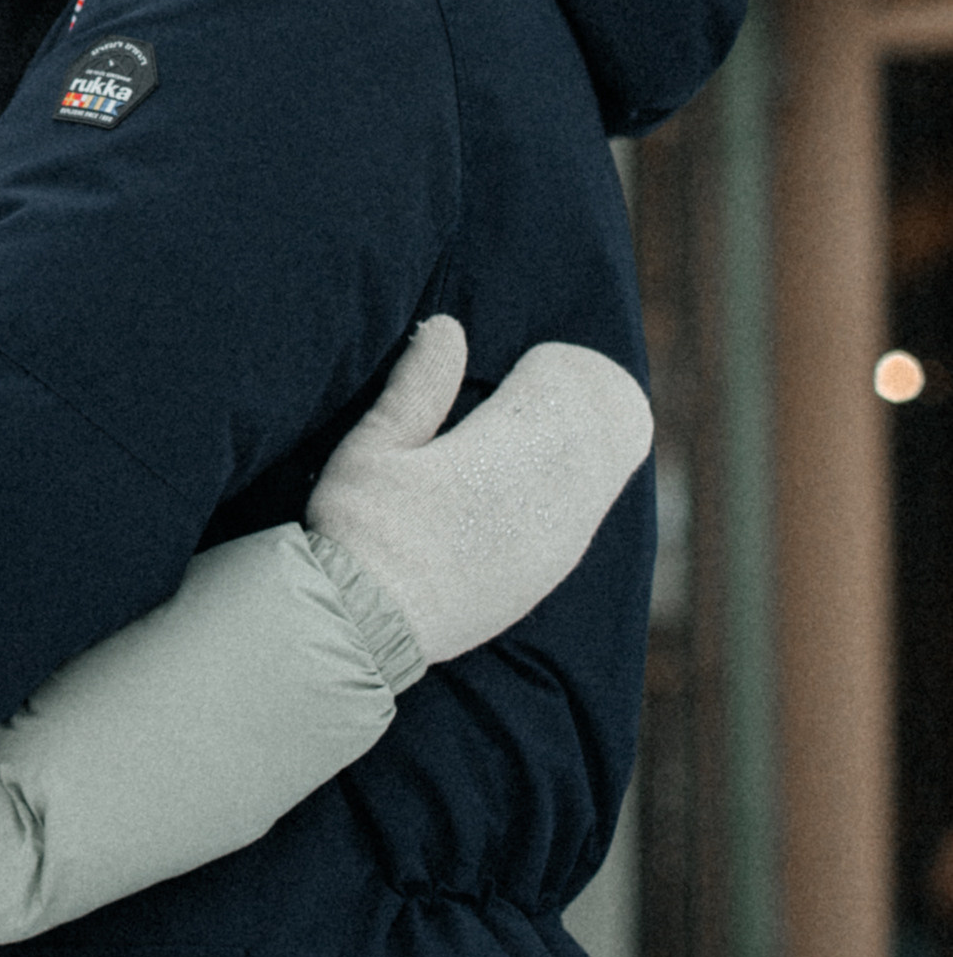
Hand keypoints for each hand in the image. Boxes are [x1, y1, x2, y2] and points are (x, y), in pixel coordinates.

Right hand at [305, 317, 651, 666]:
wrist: (362, 628)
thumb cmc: (360, 530)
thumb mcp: (375, 446)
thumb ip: (418, 386)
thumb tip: (448, 328)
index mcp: (501, 459)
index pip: (559, 397)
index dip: (559, 370)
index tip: (541, 357)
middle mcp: (543, 504)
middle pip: (592, 436)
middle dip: (583, 402)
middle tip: (566, 377)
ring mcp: (551, 548)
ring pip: (596, 481)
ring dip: (588, 446)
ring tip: (570, 422)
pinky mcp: (543, 579)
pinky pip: (584, 519)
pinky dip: (582, 489)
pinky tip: (561, 482)